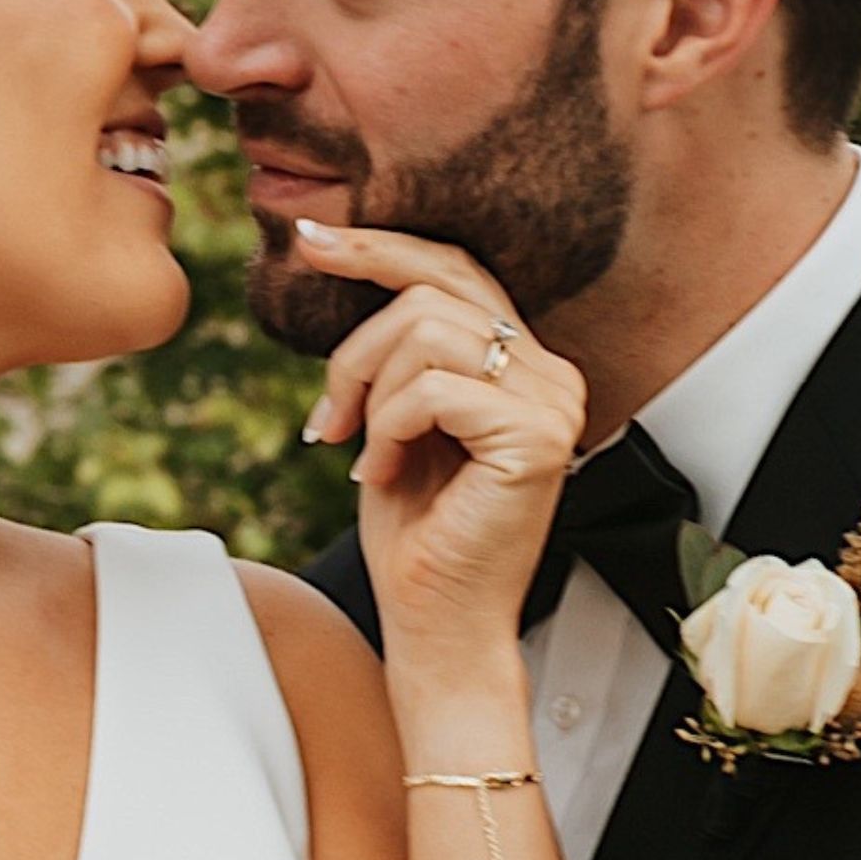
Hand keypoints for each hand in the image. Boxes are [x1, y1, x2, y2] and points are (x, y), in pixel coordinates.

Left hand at [289, 229, 587, 674]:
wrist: (436, 619)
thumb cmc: (412, 532)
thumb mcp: (391, 422)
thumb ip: (394, 355)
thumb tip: (341, 264)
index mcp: (520, 362)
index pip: (453, 271)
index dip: (381, 247)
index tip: (309, 240)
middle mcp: (549, 371)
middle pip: (430, 292)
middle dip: (353, 354)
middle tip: (326, 424)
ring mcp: (551, 400)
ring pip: (424, 333)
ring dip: (368, 396)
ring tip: (365, 456)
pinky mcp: (535, 436)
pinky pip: (432, 390)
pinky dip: (385, 430)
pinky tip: (379, 476)